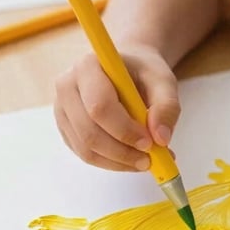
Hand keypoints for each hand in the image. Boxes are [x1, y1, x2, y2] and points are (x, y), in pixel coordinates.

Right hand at [53, 43, 180, 171]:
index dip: (124, 130)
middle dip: (122, 151)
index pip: (100, 106)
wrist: (126, 71)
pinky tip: (131, 158)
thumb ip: (167, 106)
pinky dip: (111, 162)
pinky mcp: (66, 128)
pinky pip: (85, 154)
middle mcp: (67, 86)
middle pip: (89, 131)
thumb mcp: (163, 81)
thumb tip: (161, 138)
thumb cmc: (142, 72)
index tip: (149, 142)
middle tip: (150, 158)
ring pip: (85, 148)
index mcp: (88, 66)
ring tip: (145, 161)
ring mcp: (63, 109)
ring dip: (117, 161)